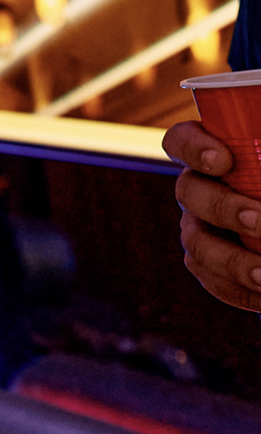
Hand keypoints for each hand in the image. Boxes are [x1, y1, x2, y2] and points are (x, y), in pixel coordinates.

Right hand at [166, 119, 260, 311]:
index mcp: (214, 158)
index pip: (181, 141)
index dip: (192, 149)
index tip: (223, 160)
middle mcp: (200, 192)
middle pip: (189, 193)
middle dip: (223, 208)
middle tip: (259, 221)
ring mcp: (201, 230)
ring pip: (197, 244)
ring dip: (233, 261)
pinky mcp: (213, 268)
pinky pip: (215, 282)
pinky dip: (240, 291)